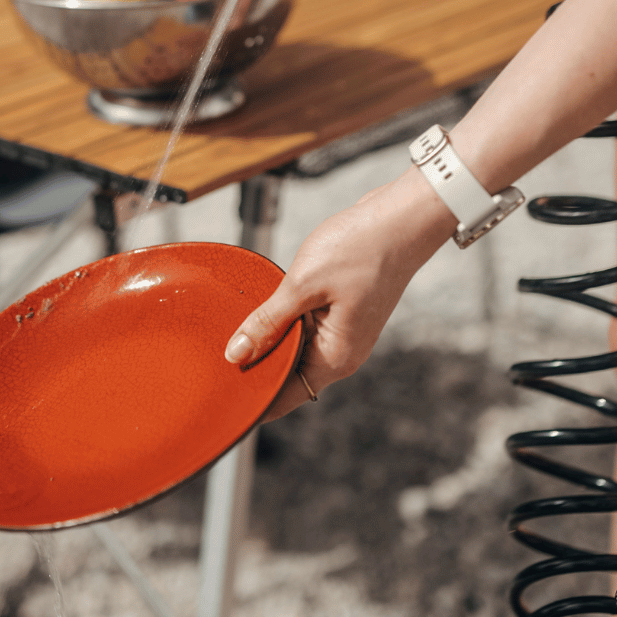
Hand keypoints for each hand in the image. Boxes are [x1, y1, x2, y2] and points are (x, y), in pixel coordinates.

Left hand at [225, 170, 454, 420]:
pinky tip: (264, 304)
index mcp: (336, 356)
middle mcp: (342, 351)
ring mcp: (343, 330)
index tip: (223, 395)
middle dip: (256, 366)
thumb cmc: (361, 248)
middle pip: (289, 373)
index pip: (287, 395)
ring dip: (270, 338)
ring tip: (232, 328)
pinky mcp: (342, 309)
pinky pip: (305, 324)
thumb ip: (268, 322)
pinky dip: (284, 318)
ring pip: (295, 346)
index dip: (256, 399)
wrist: (402, 216)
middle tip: (215, 357)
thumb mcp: (303, 285)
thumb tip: (237, 354)